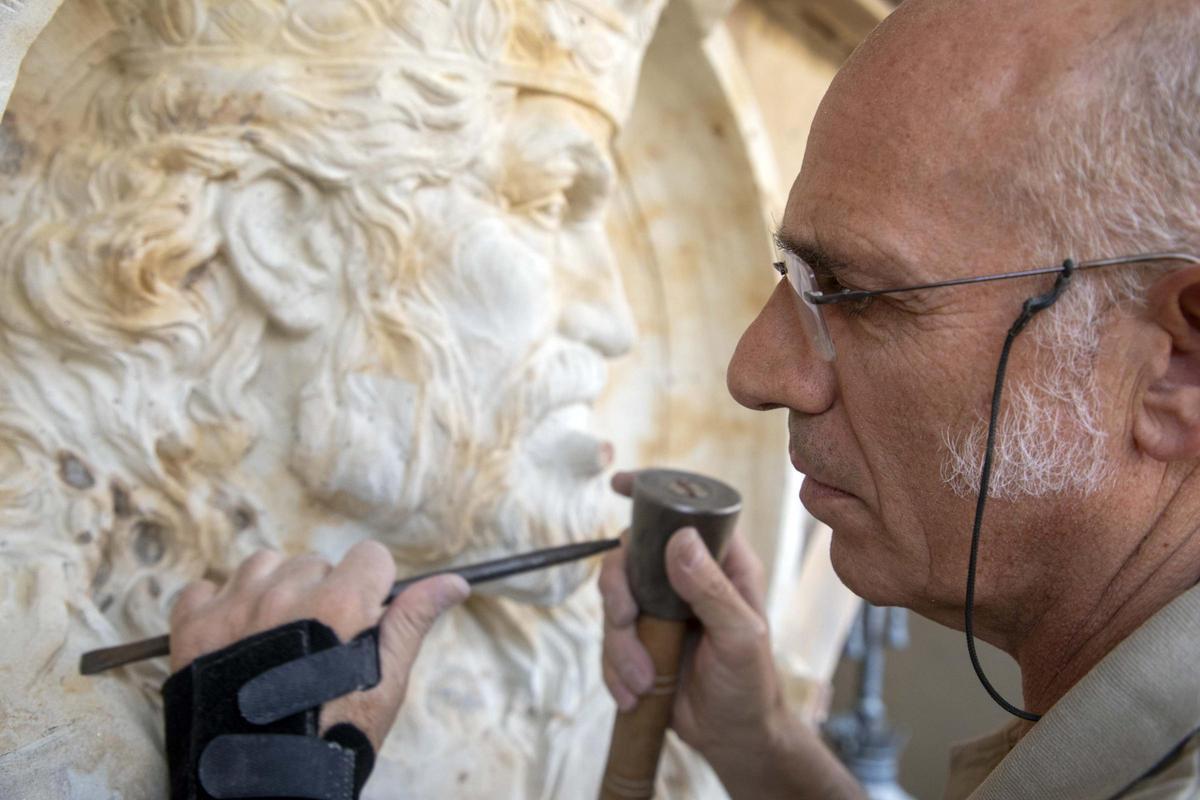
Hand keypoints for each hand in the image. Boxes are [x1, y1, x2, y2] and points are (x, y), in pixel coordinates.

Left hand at [169, 540, 468, 749]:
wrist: (259, 791)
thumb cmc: (332, 742)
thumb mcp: (384, 685)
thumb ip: (411, 623)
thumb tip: (454, 583)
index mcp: (340, 604)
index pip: (369, 556)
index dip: (371, 589)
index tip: (362, 620)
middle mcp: (285, 594)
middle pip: (316, 562)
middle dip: (322, 593)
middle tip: (316, 646)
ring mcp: (234, 609)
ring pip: (262, 566)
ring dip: (271, 591)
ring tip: (274, 639)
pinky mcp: (191, 629)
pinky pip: (203, 589)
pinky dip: (217, 606)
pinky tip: (233, 640)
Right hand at [599, 472, 784, 763]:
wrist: (731, 738)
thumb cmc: (751, 684)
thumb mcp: (739, 636)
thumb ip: (711, 589)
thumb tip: (680, 538)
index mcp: (721, 563)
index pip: (686, 512)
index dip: (652, 494)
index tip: (620, 485)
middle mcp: (686, 578)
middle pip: (629, 558)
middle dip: (617, 595)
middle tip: (626, 621)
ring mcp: (659, 609)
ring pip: (612, 604)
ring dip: (619, 647)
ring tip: (644, 681)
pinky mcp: (639, 641)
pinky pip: (608, 642)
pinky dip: (614, 671)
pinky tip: (635, 694)